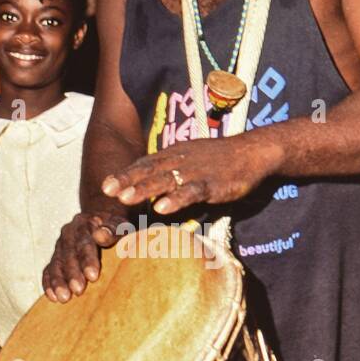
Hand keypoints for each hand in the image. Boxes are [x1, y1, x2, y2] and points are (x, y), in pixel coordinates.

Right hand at [42, 211, 126, 301]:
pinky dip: (49, 283)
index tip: (93, 276)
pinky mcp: (56, 257)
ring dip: (59, 281)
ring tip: (64, 298)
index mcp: (83, 223)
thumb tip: (100, 235)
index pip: (84, 241)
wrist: (104, 221)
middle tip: (78, 290)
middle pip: (68, 254)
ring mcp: (60, 245)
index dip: (88, 259)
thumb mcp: (120, 224)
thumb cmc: (116, 227)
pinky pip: (49, 270)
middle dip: (72, 273)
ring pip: (56, 263)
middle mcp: (69, 233)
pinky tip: (52, 297)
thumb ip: (112, 229)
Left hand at [100, 134, 278, 216]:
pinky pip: (191, 192)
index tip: (106, 185)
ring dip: (144, 189)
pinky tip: (162, 208)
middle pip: (150, 170)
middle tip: (106, 190)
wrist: (253, 152)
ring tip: (125, 199)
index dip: (125, 173)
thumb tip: (155, 194)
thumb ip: (173, 175)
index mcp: (175, 155)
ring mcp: (196, 172)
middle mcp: (181, 160)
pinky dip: (176, 199)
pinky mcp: (212, 184)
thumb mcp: (193, 162)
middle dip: (127, 180)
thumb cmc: (221, 160)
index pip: (145, 163)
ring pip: (166, 180)